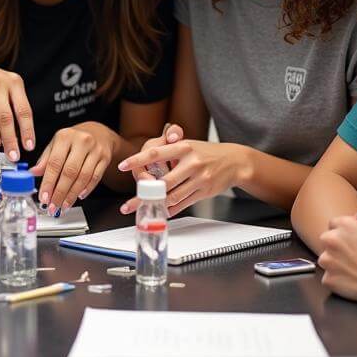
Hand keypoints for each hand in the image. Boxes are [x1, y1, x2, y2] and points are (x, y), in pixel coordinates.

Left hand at [30, 122, 115, 212]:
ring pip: (83, 177)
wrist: (98, 132)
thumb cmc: (74, 139)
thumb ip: (45, 159)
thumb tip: (34, 172)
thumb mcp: (56, 144)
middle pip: (70, 172)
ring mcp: (95, 150)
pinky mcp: (105, 158)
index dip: (48, 182)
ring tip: (64, 205)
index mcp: (65, 136)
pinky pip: (95, 177)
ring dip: (72, 195)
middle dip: (60, 193)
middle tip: (53, 206)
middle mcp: (81, 141)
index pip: (54, 163)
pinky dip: (86, 189)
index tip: (44, 197)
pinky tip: (78, 196)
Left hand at [118, 138, 249, 215]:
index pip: (155, 153)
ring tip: (143, 210)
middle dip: (145, 194)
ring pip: (173, 196)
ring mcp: (199, 178)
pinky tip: (163, 211)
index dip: (137, 160)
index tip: (122, 166)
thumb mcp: (188, 144)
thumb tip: (146, 161)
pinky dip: (171, 209)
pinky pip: (184, 203)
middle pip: (162, 182)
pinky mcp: (205, 191)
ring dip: (157, 205)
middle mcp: (191, 162)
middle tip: (131, 203)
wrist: (235, 161)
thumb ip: (168, 149)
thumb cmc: (206, 153)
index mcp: (183, 147)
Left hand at [318, 211, 356, 305]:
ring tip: (355, 271)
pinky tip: (353, 282)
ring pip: (326, 260)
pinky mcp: (329, 279)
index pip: (334, 224)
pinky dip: (338, 281)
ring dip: (335, 264)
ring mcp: (328, 260)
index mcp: (345, 225)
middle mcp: (332, 239)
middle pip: (327, 240)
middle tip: (354, 257)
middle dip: (337, 247)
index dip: (344, 233)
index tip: (351, 242)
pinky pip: (328, 279)